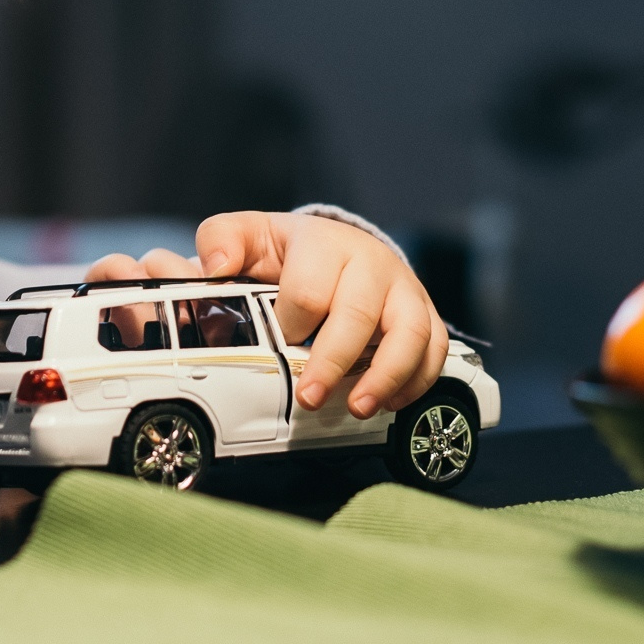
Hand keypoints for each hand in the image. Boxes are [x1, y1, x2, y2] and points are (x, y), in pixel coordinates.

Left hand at [85, 212, 444, 418]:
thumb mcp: (251, 235)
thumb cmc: (290, 251)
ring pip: (412, 331)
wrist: (342, 245)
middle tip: (309, 399)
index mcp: (323, 243)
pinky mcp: (426, 314)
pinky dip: (417, 380)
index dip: (290, 325)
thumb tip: (208, 264)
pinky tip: (388, 403)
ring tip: (359, 408)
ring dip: (386, 374)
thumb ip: (221, 241)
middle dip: (333, 361)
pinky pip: (435, 349)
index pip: (308, 289)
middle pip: (359, 313)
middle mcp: (370, 263)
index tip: (276, 347)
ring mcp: (404, 289)